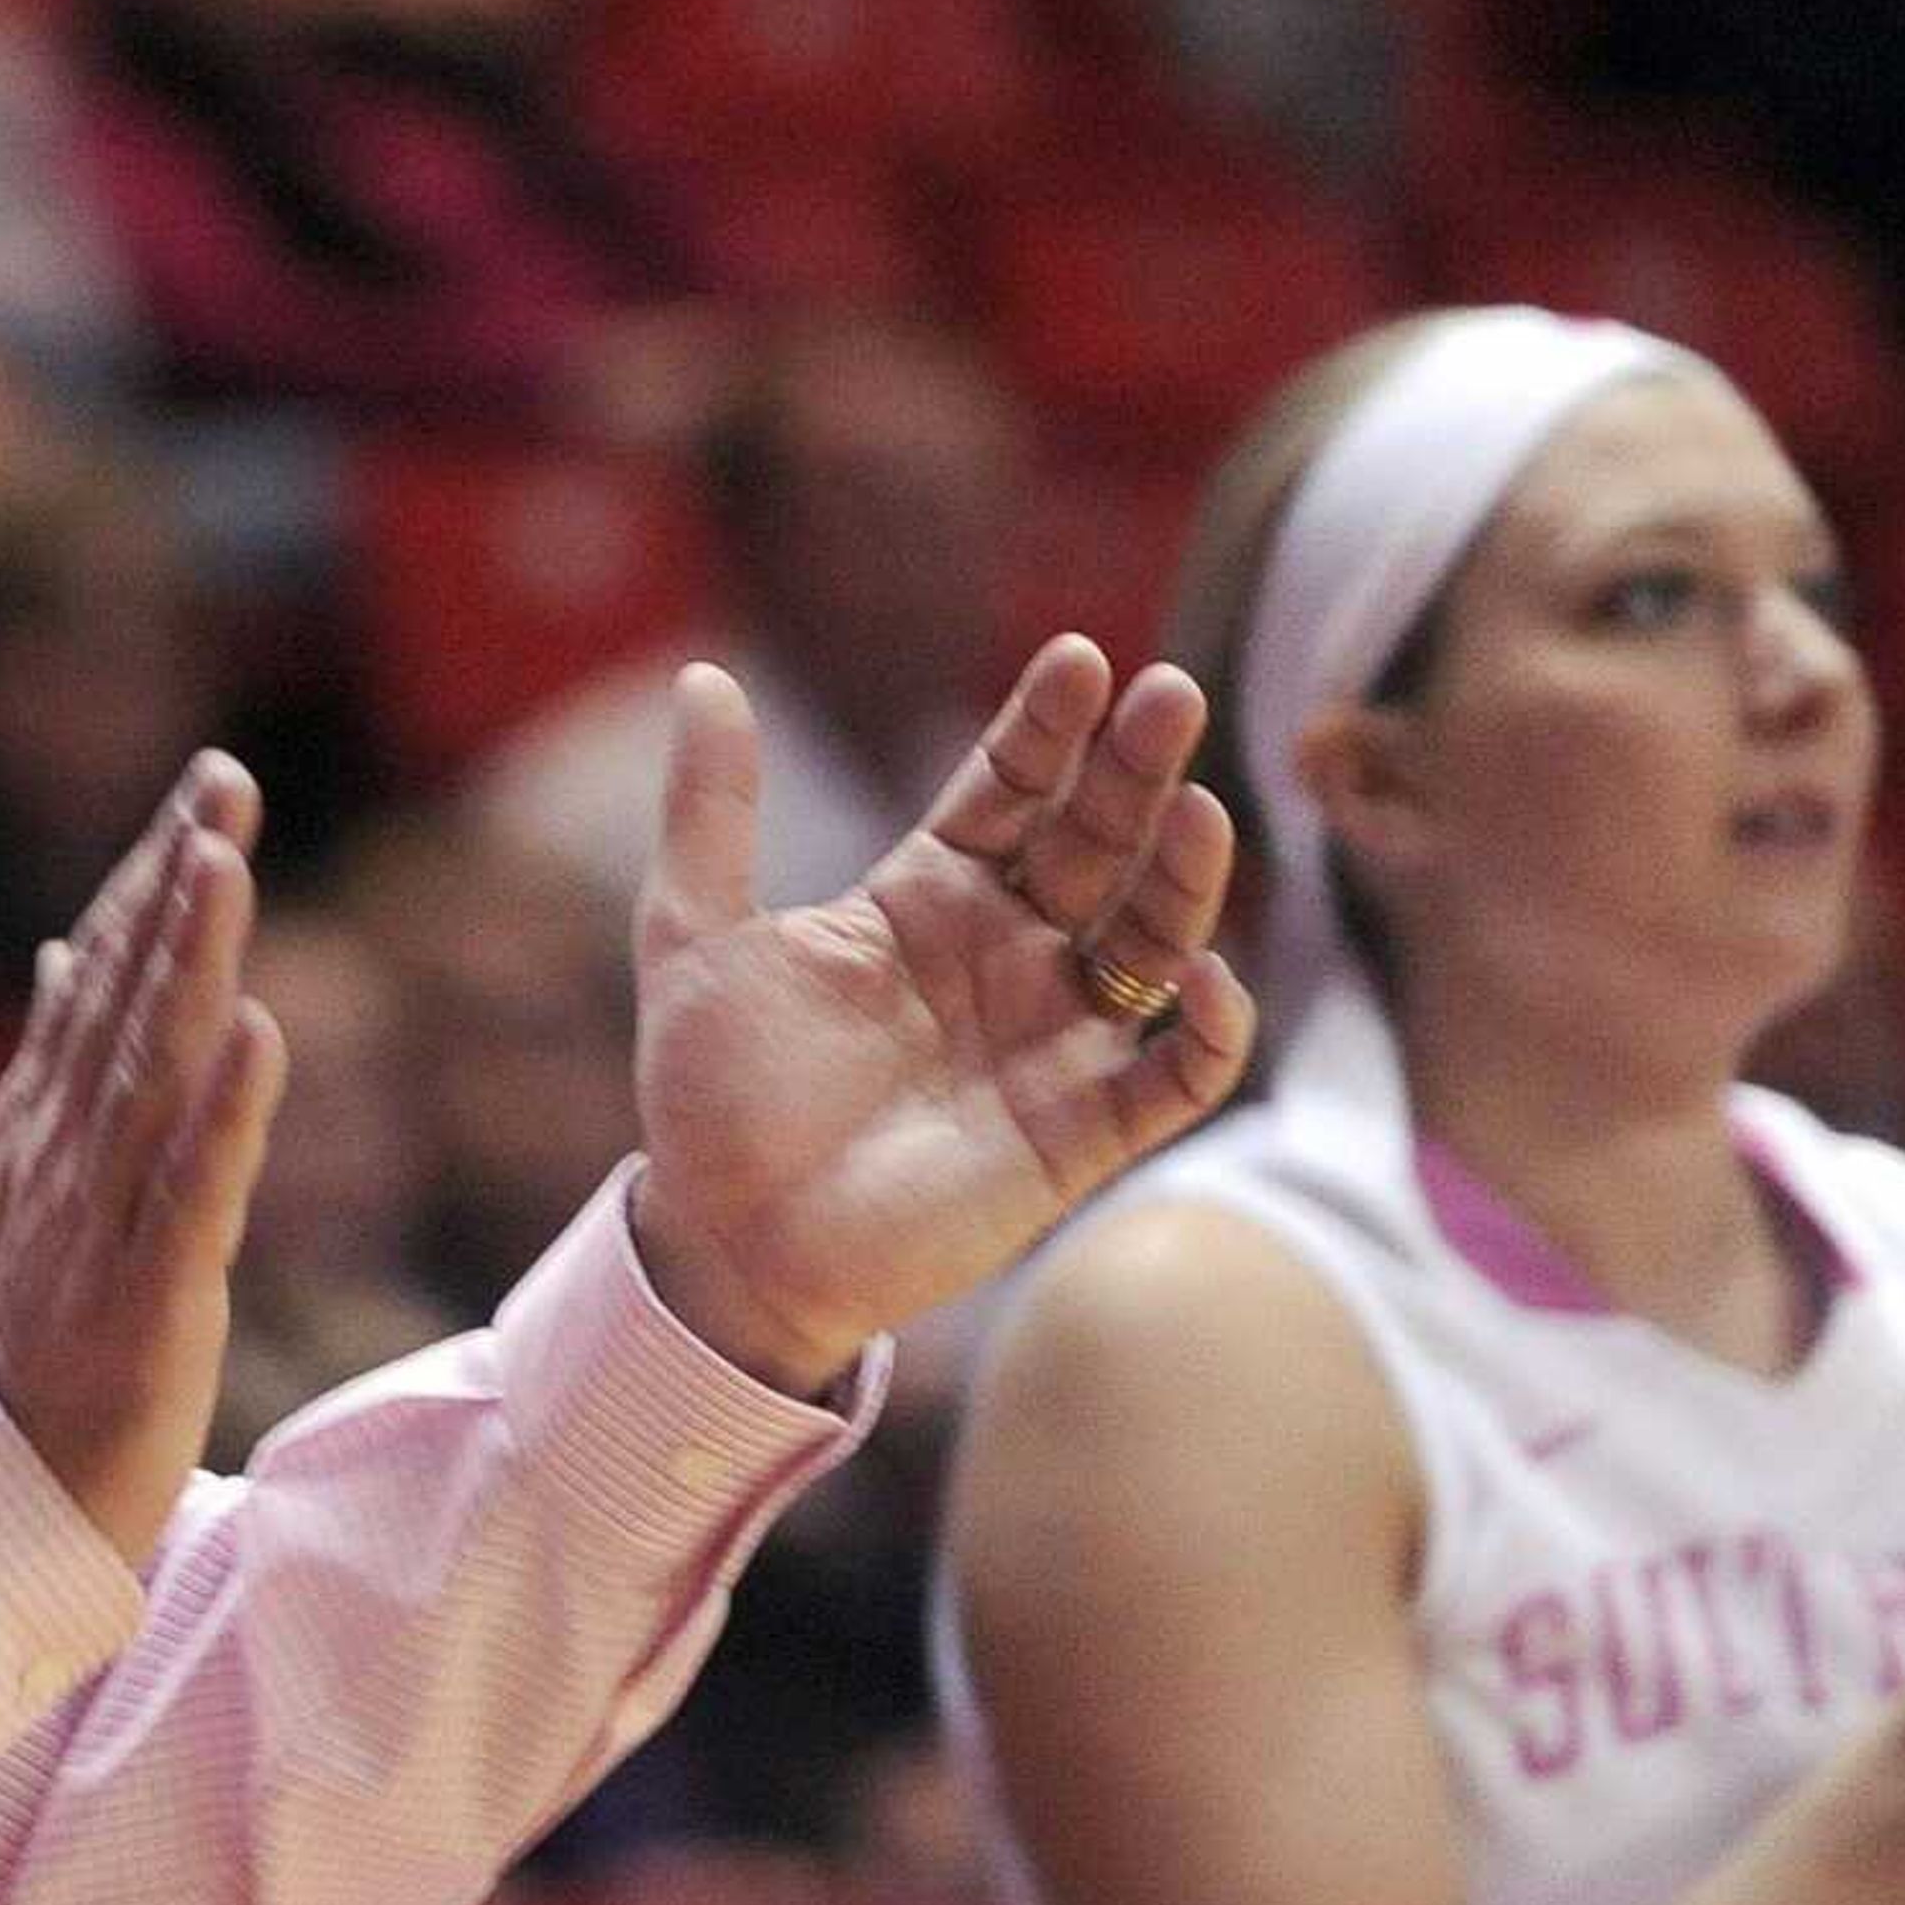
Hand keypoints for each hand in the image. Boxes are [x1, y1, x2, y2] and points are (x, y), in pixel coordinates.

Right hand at [0, 754, 289, 1565]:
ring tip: (224, 862)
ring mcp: (102, 1226)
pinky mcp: (149, 1300)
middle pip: (125, 999)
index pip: (99, 982)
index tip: (204, 791)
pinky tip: (260, 1034)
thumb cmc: (32, 1345)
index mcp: (44, 1132)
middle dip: (175, 883)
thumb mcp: (31, 1191)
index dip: (149, 883)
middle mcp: (66, 1159)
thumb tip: (54, 952)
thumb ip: (52, 1070)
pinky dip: (224, 1112)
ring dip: (188, 961)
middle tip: (226, 779)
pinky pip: (191, 1193)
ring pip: (151, 1071)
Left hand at [629, 640, 1253, 1391]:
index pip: (1008, 792)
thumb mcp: (695, 936)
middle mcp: (1005, 958)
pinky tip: (1207, 976)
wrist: (726, 1245)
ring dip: (1183, 878)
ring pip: (1151, 942)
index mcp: (924, 901)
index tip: (1082, 659)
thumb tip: (702, 676)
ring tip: (1199, 809)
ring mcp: (1051, 1042)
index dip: (1047, 729)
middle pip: (1095, 845)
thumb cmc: (709, 1094)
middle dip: (1135, 772)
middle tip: (1173, 693)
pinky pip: (1175, 1076)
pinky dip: (1209, 1030)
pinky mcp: (1081, 1135)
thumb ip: (711, 812)